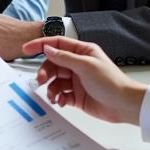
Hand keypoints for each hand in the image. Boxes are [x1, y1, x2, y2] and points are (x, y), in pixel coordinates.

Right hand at [22, 36, 146, 124]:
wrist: (124, 105)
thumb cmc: (111, 82)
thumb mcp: (86, 66)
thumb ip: (64, 58)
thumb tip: (47, 49)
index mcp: (82, 52)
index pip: (57, 44)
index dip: (41, 45)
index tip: (26, 49)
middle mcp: (78, 65)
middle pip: (53, 64)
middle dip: (45, 72)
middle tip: (42, 80)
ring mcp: (76, 81)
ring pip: (55, 81)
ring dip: (51, 88)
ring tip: (53, 96)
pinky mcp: (76, 96)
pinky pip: (60, 95)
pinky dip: (58, 98)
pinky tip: (61, 102)